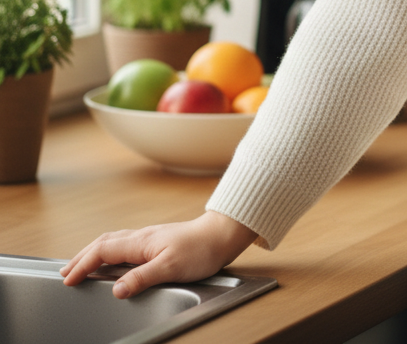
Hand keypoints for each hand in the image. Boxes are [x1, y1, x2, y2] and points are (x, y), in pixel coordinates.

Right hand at [59, 210, 258, 298]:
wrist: (222, 234)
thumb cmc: (201, 249)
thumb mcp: (170, 267)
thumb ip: (142, 278)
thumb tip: (116, 290)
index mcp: (140, 241)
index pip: (103, 251)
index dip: (83, 265)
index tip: (68, 279)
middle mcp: (142, 236)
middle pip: (104, 243)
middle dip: (82, 257)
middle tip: (65, 272)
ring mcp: (150, 237)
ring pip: (114, 242)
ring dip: (94, 253)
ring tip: (81, 265)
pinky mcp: (157, 241)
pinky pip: (124, 244)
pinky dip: (109, 252)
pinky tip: (113, 260)